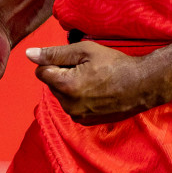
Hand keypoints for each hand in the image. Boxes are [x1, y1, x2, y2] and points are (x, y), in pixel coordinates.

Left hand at [28, 41, 168, 124]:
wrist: (142, 85)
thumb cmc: (115, 64)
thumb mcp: (84, 51)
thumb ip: (54, 53)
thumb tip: (29, 54)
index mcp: (66, 86)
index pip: (41, 71)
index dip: (55, 62)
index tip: (74, 60)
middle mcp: (68, 105)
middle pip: (51, 84)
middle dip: (62, 74)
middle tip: (86, 68)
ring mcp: (77, 116)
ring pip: (61, 95)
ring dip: (70, 86)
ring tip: (93, 80)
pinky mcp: (86, 122)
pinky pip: (72, 106)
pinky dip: (79, 98)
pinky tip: (96, 91)